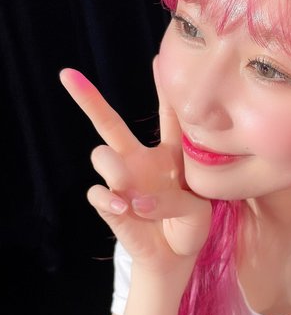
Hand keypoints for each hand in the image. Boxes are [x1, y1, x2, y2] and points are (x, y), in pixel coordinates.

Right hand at [59, 62, 210, 273]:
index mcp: (171, 154)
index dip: (163, 90)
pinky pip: (97, 192)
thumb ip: (173, 198)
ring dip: (116, 170)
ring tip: (136, 196)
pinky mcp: (111, 203)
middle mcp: (142, 161)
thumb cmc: (190, 225)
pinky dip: (109, 200)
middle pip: (110, 124)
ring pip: (102, 155)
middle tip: (68, 76)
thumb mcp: (198, 208)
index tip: (160, 60)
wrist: (176, 255)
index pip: (168, 118)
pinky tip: (124, 209)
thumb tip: (134, 197)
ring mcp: (123, 180)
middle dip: (89, 99)